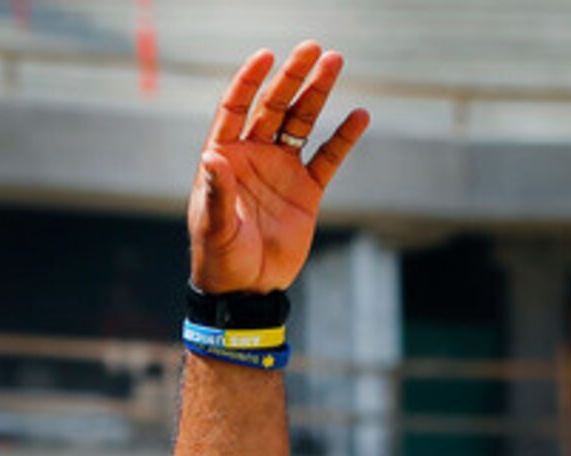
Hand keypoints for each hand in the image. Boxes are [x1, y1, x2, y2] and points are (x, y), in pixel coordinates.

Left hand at [189, 42, 370, 296]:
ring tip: (335, 62)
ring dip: (317, 94)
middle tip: (312, 48)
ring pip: (302, 123)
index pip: (236, 108)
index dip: (249, 82)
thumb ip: (217, 192)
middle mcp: (254, 156)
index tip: (266, 57)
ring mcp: (282, 170)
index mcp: (225, 157)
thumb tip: (212, 157)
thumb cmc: (220, 260)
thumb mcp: (214, 228)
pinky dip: (343, 138)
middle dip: (292, 77)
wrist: (247, 292)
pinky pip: (328, 158)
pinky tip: (359, 116)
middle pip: (274, 106)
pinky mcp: (306, 191)